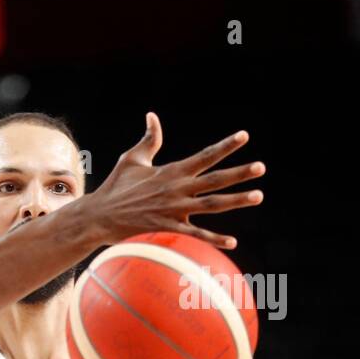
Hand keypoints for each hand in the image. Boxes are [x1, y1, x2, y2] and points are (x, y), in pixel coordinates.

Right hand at [85, 113, 264, 248]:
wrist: (98, 217)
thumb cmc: (115, 187)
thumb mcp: (132, 159)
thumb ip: (149, 139)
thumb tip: (152, 116)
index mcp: (171, 171)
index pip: (204, 156)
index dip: (225, 146)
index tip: (244, 136)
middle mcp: (177, 189)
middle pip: (214, 179)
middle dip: (239, 173)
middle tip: (261, 167)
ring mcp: (174, 209)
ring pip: (211, 205)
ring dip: (236, 200)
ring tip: (258, 195)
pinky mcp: (167, 227)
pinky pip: (196, 235)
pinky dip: (214, 238)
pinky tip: (233, 242)